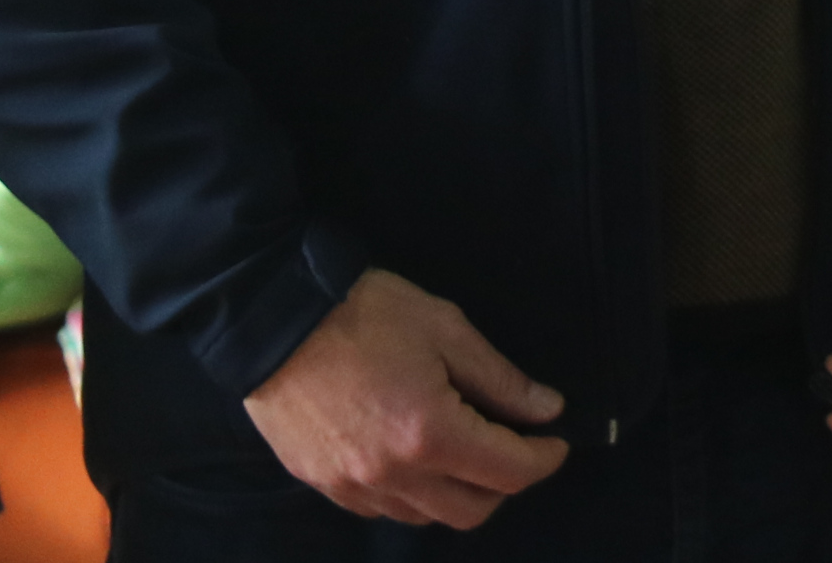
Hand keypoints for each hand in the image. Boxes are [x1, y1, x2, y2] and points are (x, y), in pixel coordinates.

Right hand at [244, 267, 571, 526]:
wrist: (274, 320)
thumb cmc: (365, 314)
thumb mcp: (447, 330)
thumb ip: (501, 379)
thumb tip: (547, 410)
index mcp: (429, 434)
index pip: (508, 471)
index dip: (544, 460)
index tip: (557, 444)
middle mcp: (393, 474)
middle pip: (471, 510)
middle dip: (506, 484)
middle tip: (515, 447)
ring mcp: (353, 486)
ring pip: (426, 517)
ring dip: (458, 493)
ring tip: (468, 452)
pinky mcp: (323, 484)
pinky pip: (384, 509)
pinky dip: (414, 495)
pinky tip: (419, 459)